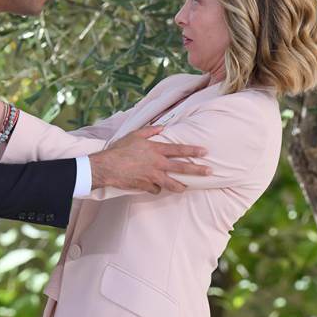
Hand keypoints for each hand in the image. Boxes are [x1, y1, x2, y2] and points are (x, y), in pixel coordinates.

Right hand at [89, 126, 210, 193]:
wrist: (106, 166)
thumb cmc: (119, 149)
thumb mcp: (134, 135)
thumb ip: (150, 131)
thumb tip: (162, 127)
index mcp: (156, 149)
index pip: (179, 149)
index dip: (193, 150)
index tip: (205, 151)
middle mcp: (157, 163)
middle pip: (182, 168)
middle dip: (197, 170)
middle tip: (209, 171)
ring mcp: (152, 176)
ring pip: (172, 184)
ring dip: (180, 186)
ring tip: (186, 187)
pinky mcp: (145, 185)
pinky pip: (155, 189)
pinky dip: (155, 188)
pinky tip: (155, 187)